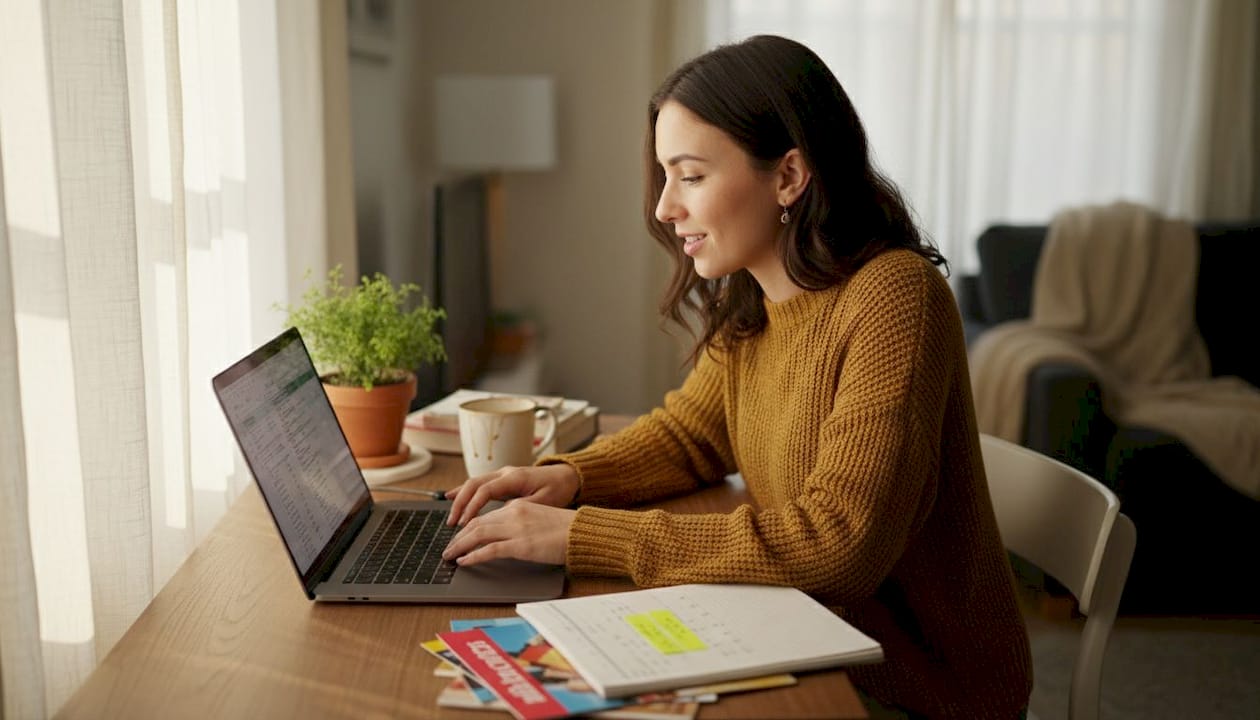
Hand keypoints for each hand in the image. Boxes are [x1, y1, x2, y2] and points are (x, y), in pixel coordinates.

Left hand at [441, 501, 575, 566]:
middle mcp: (514, 514)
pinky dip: (473, 556)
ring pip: (478, 535)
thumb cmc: (567, 530)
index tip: (459, 537)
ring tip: (449, 556)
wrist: (584, 532)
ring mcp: (516, 529)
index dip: (468, 527)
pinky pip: (489, 550)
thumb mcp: (540, 520)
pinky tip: (464, 561)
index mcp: (519, 507)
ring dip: (459, 546)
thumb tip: (508, 537)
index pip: (486, 516)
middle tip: (447, 548)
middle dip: (458, 537)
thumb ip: (522, 524)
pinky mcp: (521, 545)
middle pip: (476, 524)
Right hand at [444, 463, 579, 526]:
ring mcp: (503, 474)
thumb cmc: (559, 489)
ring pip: (474, 483)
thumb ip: (522, 507)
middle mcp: (505, 473)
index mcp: (515, 477)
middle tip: (452, 524)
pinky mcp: (503, 480)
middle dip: (460, 504)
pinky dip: (465, 493)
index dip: (472, 507)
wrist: (568, 477)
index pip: (485, 491)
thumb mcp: (544, 502)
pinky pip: (479, 485)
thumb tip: (500, 515)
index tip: (464, 524)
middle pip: (474, 485)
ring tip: (450, 518)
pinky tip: (452, 498)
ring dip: (460, 499)